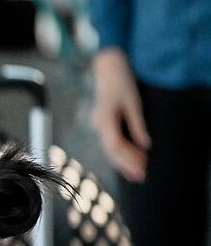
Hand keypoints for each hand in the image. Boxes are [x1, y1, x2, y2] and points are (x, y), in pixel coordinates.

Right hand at [91, 48, 150, 182]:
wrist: (107, 68)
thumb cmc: (121, 82)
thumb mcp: (134, 103)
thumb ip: (138, 125)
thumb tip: (145, 145)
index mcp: (105, 120)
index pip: (116, 146)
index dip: (129, 159)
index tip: (142, 168)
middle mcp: (99, 125)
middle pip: (112, 151)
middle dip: (126, 165)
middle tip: (140, 177)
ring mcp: (98, 125)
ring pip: (110, 149)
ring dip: (123, 161)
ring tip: (136, 173)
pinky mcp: (102, 124)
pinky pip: (110, 142)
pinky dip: (120, 153)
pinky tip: (128, 160)